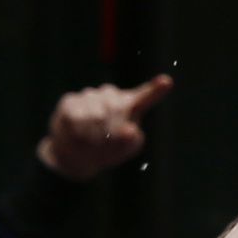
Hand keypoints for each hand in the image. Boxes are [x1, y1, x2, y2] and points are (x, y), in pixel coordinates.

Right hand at [36, 74, 174, 180]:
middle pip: (117, 108)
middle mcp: (112, 96)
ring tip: (92, 141)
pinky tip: (77, 135)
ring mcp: (91, 96)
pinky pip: (76, 117)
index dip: (156, 89)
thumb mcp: (124, 150)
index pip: (146, 95)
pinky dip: (78, 132)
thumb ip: (131, 141)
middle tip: (105, 142)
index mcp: (132, 106)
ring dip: (94, 134)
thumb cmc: (106, 150)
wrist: (75, 154)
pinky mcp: (71, 100)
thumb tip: (130, 130)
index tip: (166, 82)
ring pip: (96, 114)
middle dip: (112, 130)